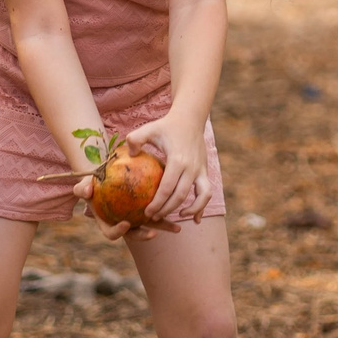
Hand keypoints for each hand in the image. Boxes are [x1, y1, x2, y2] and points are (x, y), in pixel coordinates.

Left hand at [121, 111, 214, 232]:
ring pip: (200, 196)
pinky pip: (207, 192)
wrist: (190, 119)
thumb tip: (130, 155)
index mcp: (177, 160)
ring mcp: (200, 170)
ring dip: (189, 210)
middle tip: (153, 217)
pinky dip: (202, 206)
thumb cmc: (166, 126)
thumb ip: (135, 139)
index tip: (147, 212)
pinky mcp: (204, 171)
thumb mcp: (149, 129)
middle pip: (181, 196)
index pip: (167, 188)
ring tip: (177, 216)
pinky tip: (195, 219)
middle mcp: (191, 167)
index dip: (157, 203)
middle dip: (167, 209)